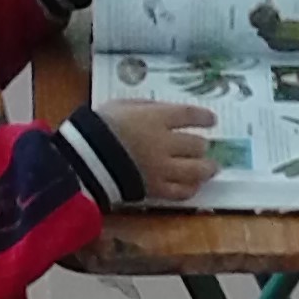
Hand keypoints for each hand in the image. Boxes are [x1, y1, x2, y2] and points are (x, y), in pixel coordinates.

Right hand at [98, 101, 217, 202]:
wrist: (86, 158)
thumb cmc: (100, 126)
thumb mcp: (123, 106)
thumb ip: (146, 108)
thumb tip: (163, 112)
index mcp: (157, 118)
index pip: (189, 115)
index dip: (203, 118)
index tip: (212, 120)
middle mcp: (165, 143)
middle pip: (196, 145)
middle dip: (202, 146)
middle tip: (204, 147)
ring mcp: (162, 169)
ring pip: (195, 171)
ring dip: (206, 169)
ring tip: (211, 168)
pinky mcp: (155, 190)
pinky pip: (180, 192)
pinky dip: (190, 189)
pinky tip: (193, 186)